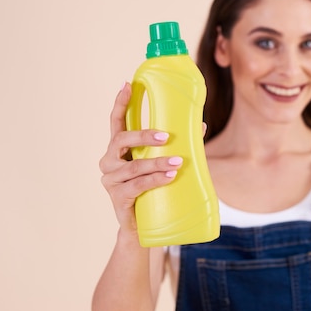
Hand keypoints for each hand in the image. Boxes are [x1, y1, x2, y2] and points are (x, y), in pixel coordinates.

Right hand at [98, 83, 182, 235]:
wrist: (143, 226)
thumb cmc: (154, 188)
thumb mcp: (163, 163)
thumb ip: (177, 145)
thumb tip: (201, 126)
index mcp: (118, 148)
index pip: (116, 121)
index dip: (121, 103)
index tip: (127, 84)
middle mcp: (109, 160)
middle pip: (121, 139)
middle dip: (144, 135)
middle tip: (167, 136)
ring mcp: (111, 180)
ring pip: (133, 165)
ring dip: (156, 162)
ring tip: (177, 161)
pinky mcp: (117, 198)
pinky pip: (136, 185)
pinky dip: (154, 180)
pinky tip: (169, 177)